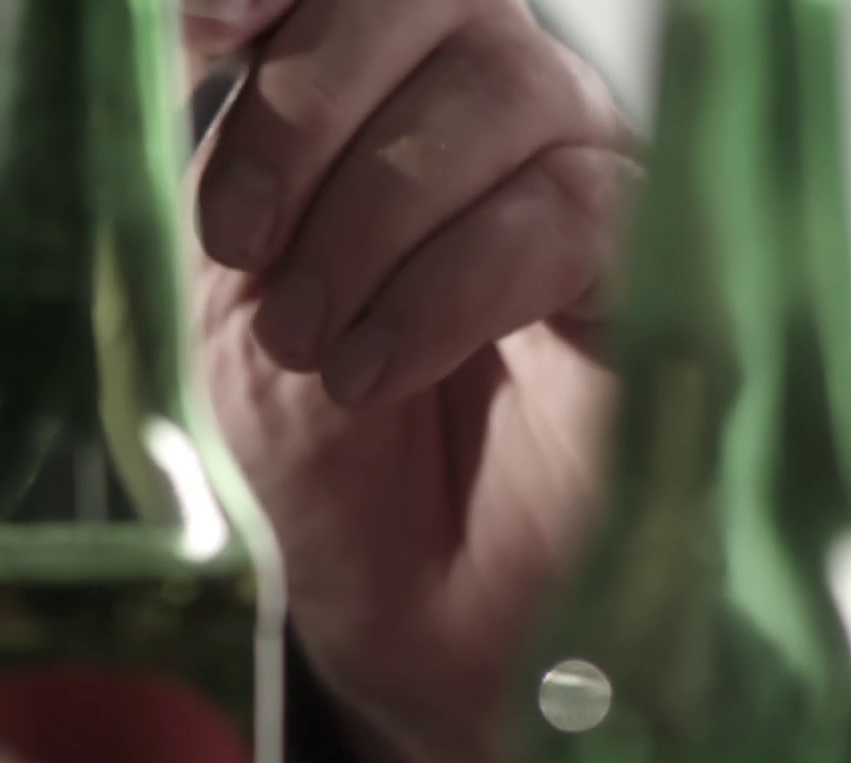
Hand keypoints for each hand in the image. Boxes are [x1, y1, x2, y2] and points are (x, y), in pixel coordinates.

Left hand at [185, 0, 637, 762]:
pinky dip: (443, 287)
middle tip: (243, 245)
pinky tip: (377, 368)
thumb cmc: (322, 453)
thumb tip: (191, 19)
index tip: (202, 22)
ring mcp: (589, 187)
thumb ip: (228, 159)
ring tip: (311, 344)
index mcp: (391, 98)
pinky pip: (566, 211)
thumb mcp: (228, 296)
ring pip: (506, 90)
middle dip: (309, 106)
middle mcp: (502, 117)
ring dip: (371, 221)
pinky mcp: (659, 282)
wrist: (409, 615)